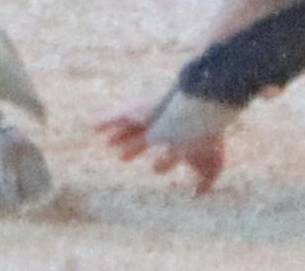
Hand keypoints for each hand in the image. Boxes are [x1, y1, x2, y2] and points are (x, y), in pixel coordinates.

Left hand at [95, 102, 227, 192]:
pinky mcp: (138, 110)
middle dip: (134, 147)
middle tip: (121, 157)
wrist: (198, 113)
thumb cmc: (205, 139)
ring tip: (105, 141)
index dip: (161, 160)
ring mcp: (150, 117)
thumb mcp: (212, 163)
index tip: (155, 167)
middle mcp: (164, 127)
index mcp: (180, 139)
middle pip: (146, 138)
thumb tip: (199, 194)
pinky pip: (117, 115)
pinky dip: (105, 120)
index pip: (169, 151)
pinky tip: (92, 125)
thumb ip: (205, 181)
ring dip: (118, 134)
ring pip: (132, 127)